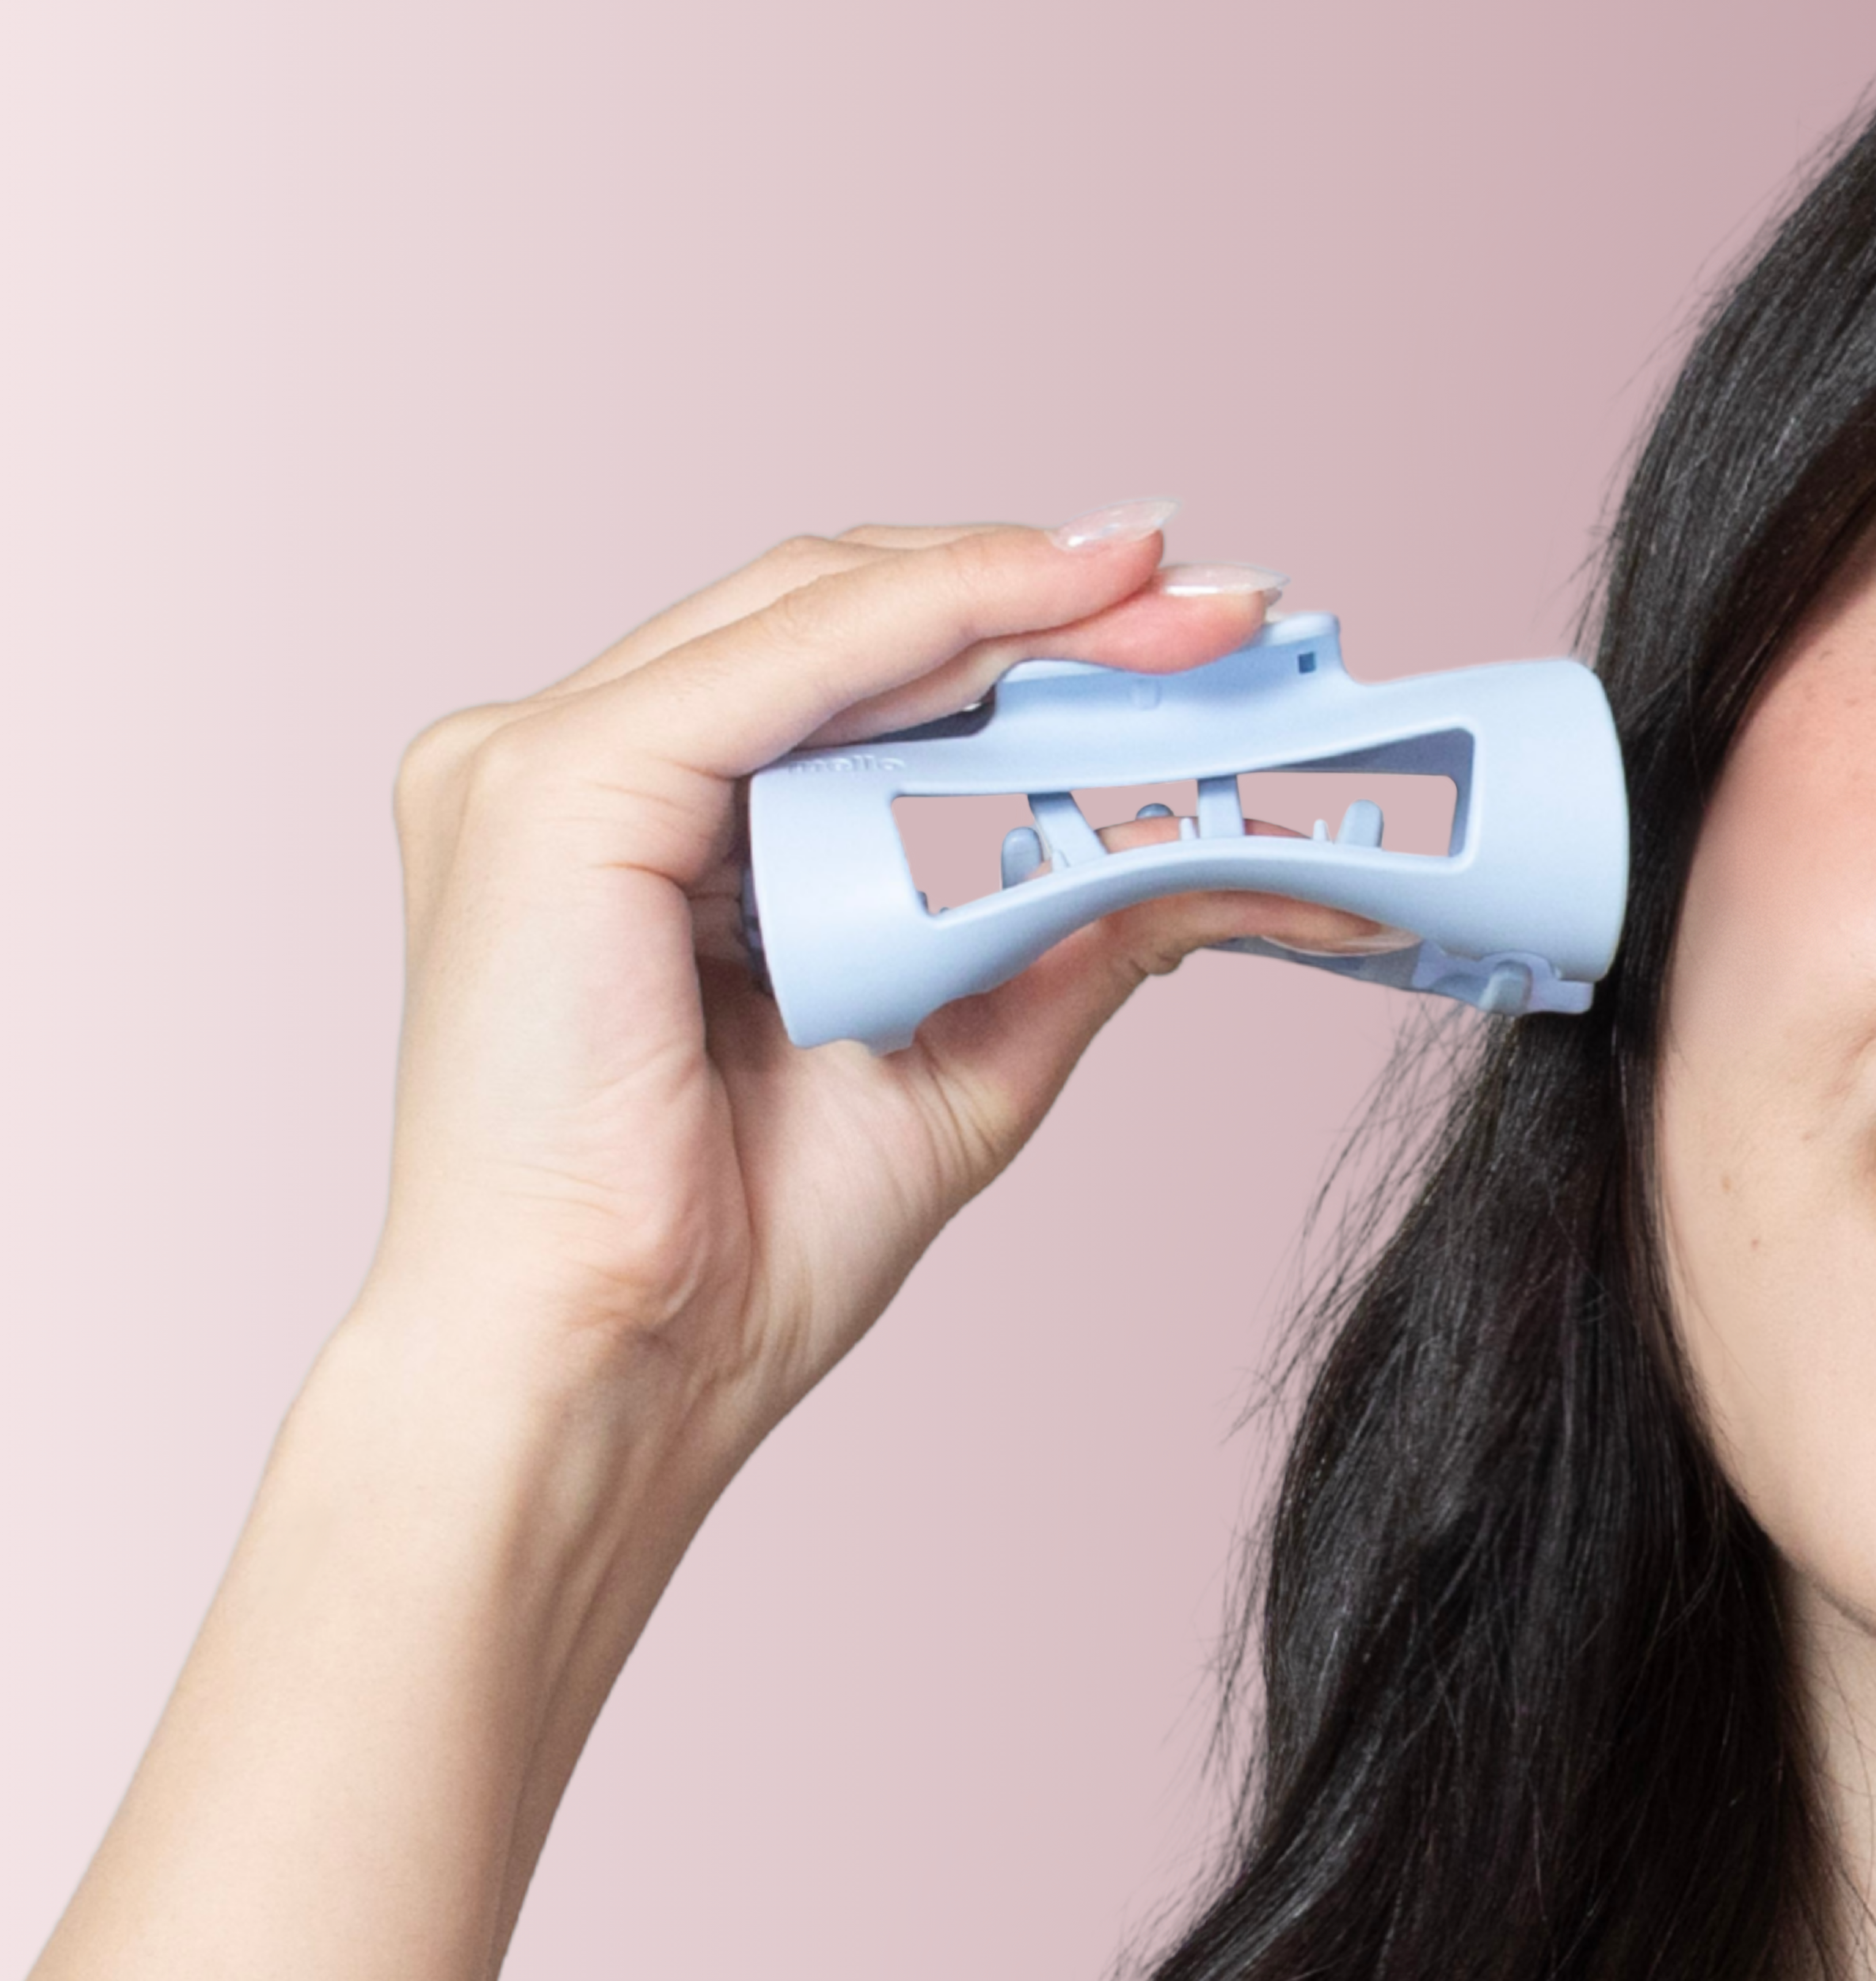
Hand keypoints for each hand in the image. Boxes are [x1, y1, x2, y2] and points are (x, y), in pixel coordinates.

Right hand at [34, 502, 1398, 1980]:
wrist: (616, 1386)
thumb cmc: (739, 1250)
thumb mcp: (959, 1047)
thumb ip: (1065, 925)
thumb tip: (1212, 849)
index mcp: (644, 822)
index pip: (851, 671)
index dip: (1027, 628)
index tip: (1194, 625)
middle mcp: (578, 763)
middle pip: (841, 614)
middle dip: (1049, 597)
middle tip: (1225, 606)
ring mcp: (543, 761)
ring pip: (820, 610)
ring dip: (1023, 595)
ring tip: (1186, 606)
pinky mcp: (555, 786)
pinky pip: (786, 665)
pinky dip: (944, 618)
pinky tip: (1072, 602)